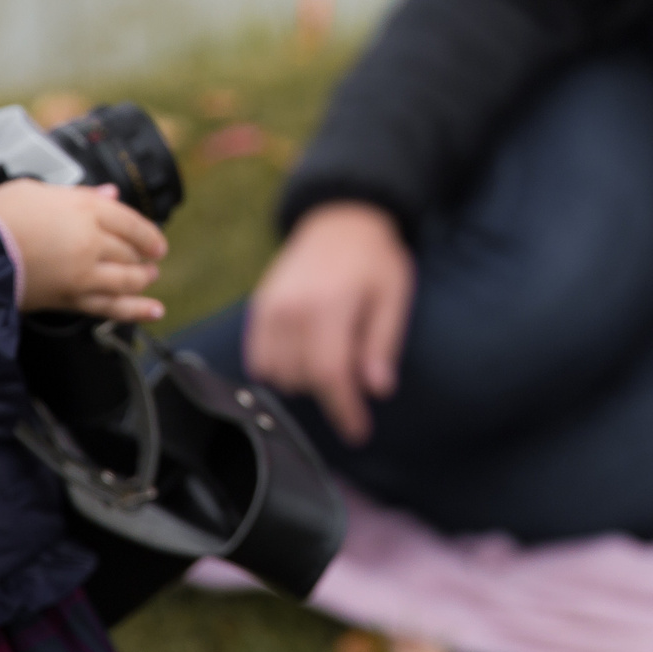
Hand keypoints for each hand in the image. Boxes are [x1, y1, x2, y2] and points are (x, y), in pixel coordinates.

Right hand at [0, 180, 167, 322]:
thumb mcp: (37, 190)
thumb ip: (79, 195)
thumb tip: (108, 194)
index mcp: (84, 210)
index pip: (130, 221)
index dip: (148, 232)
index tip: (155, 239)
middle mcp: (90, 242)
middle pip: (130, 251)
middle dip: (143, 255)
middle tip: (150, 258)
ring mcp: (82, 274)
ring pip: (127, 279)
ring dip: (142, 279)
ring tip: (148, 278)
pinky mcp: (70, 300)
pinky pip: (111, 307)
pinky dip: (136, 310)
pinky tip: (153, 310)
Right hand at [245, 201, 413, 445]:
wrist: (341, 219)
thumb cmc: (374, 259)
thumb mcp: (393, 296)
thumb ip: (382, 344)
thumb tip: (378, 390)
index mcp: (330, 305)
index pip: (330, 374)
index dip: (344, 410)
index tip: (359, 432)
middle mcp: (293, 308)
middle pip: (304, 379)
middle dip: (331, 391)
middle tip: (356, 372)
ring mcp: (271, 308)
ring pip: (278, 374)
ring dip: (306, 380)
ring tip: (332, 356)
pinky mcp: (260, 307)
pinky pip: (259, 359)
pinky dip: (279, 369)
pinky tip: (304, 356)